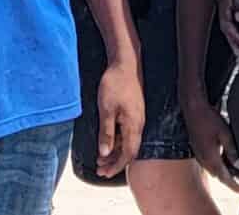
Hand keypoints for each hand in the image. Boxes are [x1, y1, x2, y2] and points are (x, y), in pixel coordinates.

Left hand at [93, 60, 144, 178]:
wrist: (125, 64)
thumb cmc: (115, 84)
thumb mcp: (106, 109)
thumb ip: (106, 133)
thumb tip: (104, 153)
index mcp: (133, 125)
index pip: (128, 154)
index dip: (116, 166)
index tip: (105, 173)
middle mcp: (138, 124)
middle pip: (129, 151)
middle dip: (115, 162)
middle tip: (100, 170)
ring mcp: (137, 118)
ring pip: (128, 142)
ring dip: (115, 153)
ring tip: (101, 159)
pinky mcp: (134, 113)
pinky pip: (127, 133)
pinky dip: (117, 141)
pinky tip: (108, 142)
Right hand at [182, 99, 238, 192]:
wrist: (193, 109)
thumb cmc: (209, 119)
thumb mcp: (225, 134)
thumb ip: (232, 151)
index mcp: (211, 157)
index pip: (225, 178)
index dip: (235, 186)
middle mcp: (204, 160)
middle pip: (220, 176)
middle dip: (232, 182)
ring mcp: (200, 155)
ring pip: (215, 170)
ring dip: (226, 174)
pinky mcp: (199, 150)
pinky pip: (211, 164)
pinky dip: (220, 166)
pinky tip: (228, 162)